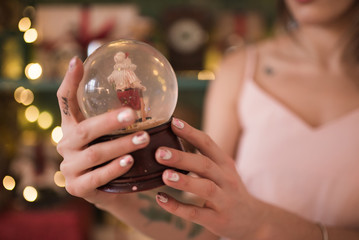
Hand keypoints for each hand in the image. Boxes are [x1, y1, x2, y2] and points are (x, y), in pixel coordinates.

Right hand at [56, 57, 149, 206]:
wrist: (111, 192)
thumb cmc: (114, 156)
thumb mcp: (113, 135)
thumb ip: (119, 117)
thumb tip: (140, 91)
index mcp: (72, 127)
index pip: (65, 101)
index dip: (69, 82)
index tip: (77, 61)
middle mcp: (66, 145)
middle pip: (84, 130)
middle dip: (109, 121)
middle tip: (132, 114)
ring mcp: (69, 167)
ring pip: (94, 154)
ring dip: (120, 145)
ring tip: (143, 139)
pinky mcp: (77, 187)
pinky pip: (97, 177)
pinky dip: (114, 169)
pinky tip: (129, 161)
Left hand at [155, 118, 268, 238]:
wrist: (253, 220)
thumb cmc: (228, 190)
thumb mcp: (222, 171)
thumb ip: (203, 159)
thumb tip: (169, 144)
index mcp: (225, 164)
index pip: (208, 143)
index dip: (190, 132)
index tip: (172, 123)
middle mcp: (226, 180)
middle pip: (205, 165)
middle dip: (182, 158)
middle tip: (159, 153)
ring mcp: (223, 200)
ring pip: (205, 188)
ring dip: (184, 181)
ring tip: (164, 176)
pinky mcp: (217, 220)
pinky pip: (196, 213)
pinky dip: (177, 207)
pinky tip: (161, 199)